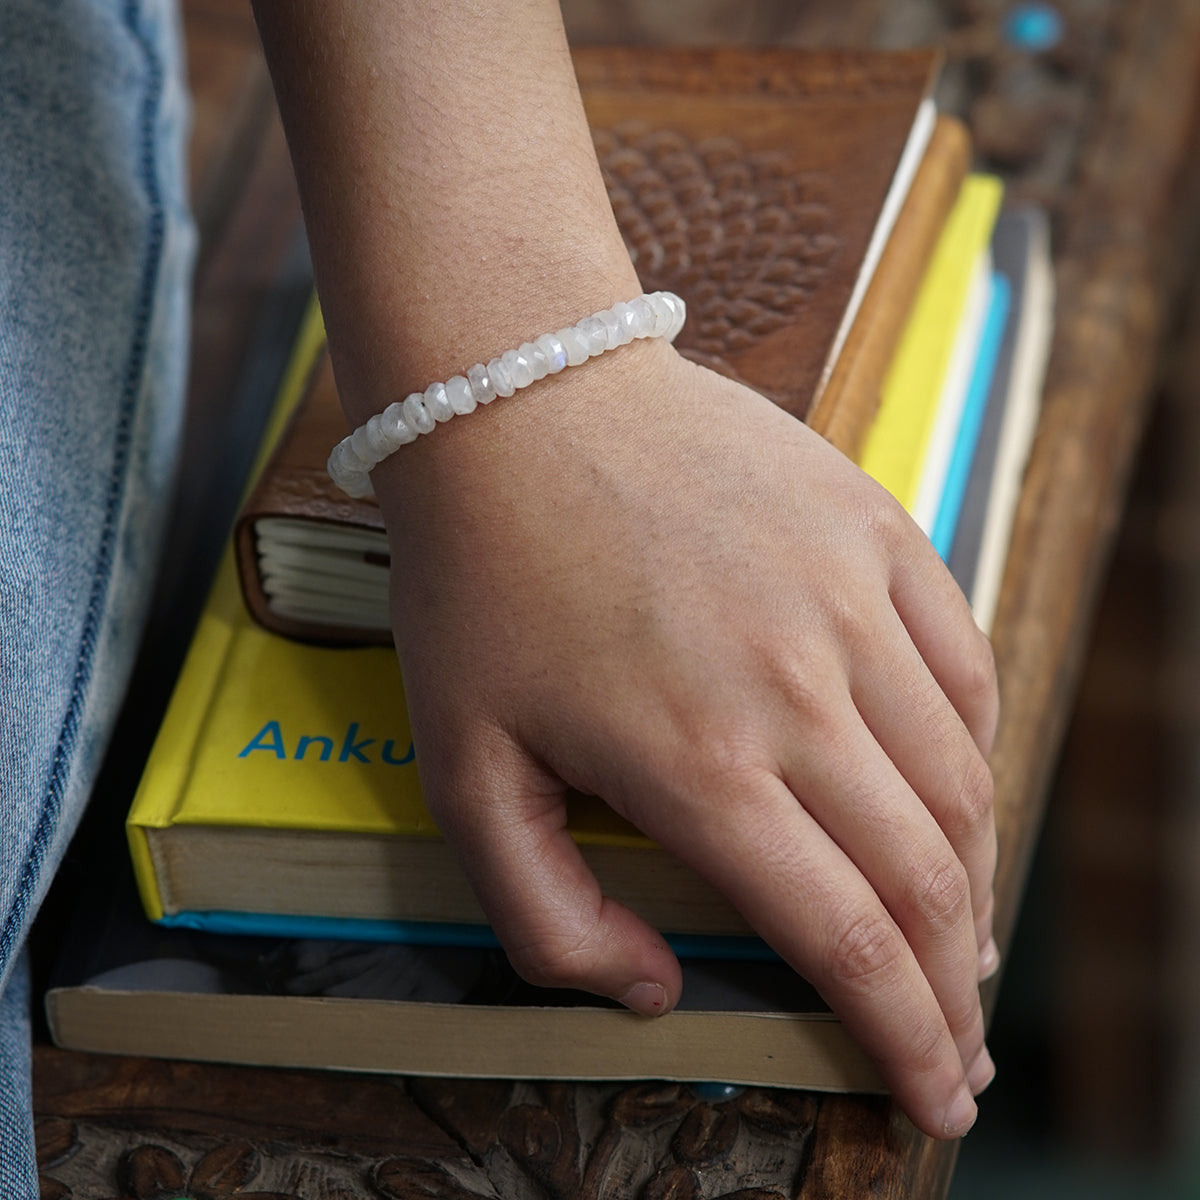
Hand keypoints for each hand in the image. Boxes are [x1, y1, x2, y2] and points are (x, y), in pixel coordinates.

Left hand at [374, 339, 999, 1138]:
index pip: (846, 938)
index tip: (935, 1094)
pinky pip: (962, 666)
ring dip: (975, 878)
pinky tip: (951, 791)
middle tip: (956, 1042)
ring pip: (961, 779)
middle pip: (926, 876)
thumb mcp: (462, 768)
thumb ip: (547, 914)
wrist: (519, 400)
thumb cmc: (481, 583)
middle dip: (955, 987)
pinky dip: (972, 752)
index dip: (905, 1038)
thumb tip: (657, 987)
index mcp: (697, 762)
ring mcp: (849, 599)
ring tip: (959, 935)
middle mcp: (799, 688)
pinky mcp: (872, 530)